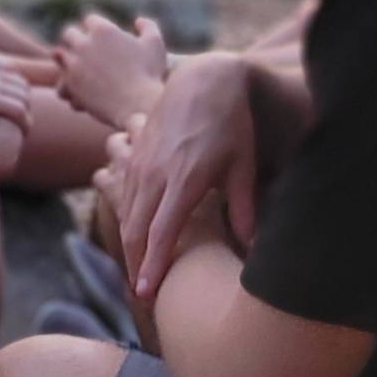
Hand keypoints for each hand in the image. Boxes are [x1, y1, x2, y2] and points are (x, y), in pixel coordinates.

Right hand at [0, 48, 33, 129]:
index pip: (11, 73)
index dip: (16, 89)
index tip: (13, 105)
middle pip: (21, 85)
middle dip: (25, 102)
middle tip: (20, 122)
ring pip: (24, 98)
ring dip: (26, 115)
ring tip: (22, 132)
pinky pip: (18, 111)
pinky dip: (24, 121)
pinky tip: (22, 133)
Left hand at [56, 14, 170, 127]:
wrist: (139, 105)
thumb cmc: (150, 74)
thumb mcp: (155, 45)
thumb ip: (147, 27)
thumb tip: (138, 21)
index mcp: (103, 30)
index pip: (90, 20)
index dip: (94, 26)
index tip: (97, 34)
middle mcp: (83, 43)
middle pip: (69, 33)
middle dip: (76, 39)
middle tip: (81, 47)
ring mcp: (73, 64)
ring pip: (59, 55)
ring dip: (66, 59)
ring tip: (74, 66)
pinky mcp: (69, 85)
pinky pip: (60, 80)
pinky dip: (65, 83)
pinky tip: (74, 88)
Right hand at [111, 53, 257, 299]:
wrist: (203, 79)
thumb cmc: (232, 123)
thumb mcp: (244, 163)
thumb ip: (244, 207)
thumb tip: (253, 248)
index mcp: (184, 179)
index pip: (161, 233)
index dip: (152, 266)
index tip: (147, 293)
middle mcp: (156, 172)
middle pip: (135, 230)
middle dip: (135, 266)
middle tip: (141, 298)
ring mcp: (140, 161)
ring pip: (125, 213)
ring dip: (129, 247)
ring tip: (138, 275)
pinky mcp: (135, 154)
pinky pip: (123, 194)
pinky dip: (126, 221)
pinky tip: (134, 239)